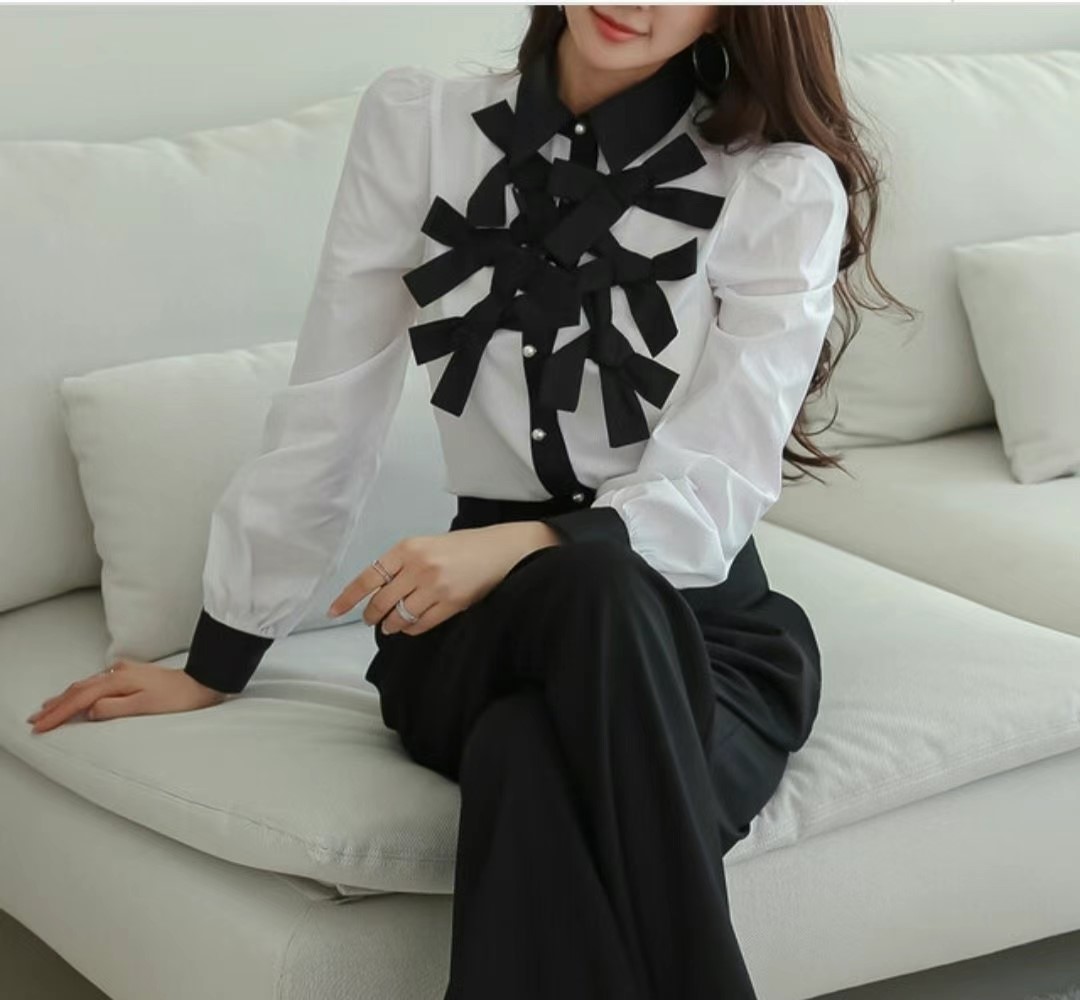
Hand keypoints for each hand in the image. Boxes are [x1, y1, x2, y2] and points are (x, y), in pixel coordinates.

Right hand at [25, 660, 227, 734]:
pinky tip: (79, 696)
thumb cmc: (179, 698)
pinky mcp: (132, 675)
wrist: (203, 682)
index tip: (40, 726)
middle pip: (79, 689)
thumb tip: (90, 710)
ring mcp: (125, 672)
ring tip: (48, 709)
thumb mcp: (146, 707)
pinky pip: (98, 683)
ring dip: (66, 697)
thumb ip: (116, 708)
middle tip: (35, 719)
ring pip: (87, 685)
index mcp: (120, 680)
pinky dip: (82, 692)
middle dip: (55, 705)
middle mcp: (119, 672)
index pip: (80, 698)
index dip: (58, 713)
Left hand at [327, 521, 561, 636]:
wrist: (501, 550)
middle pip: (382, 601)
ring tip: (391, 625)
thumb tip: (379, 592)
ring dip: (391, 625)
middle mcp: (418, 566)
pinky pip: (421, 624)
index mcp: (408, 548)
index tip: (334, 611)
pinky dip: (411, 628)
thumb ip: (403, 564)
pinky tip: (410, 626)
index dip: (349, 597)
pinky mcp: (451, 603)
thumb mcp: (427, 545)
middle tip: (371, 619)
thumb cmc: (463, 547)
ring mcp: (435, 586)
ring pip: (400, 616)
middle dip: (372, 615)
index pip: (369, 577)